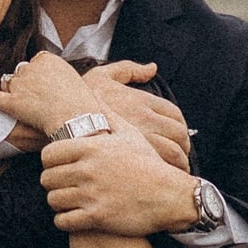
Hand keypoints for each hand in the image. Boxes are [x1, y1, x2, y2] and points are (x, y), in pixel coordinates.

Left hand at [0, 48, 91, 139]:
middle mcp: (31, 68)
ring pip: (9, 85)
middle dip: (28, 85)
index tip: (50, 88)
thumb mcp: (74, 79)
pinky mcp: (13, 103)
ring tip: (33, 107)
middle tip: (44, 102)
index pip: (36, 63)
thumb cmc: (83, 103)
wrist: (81, 120)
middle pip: (21, 73)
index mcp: (47, 58)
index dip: (41, 78)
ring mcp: (21, 85)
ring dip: (15, 93)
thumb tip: (48, 80)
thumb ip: (57, 75)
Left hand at [39, 124, 200, 241]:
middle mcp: (88, 170)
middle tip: (63, 185)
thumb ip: (107, 113)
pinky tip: (74, 216)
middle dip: (53, 183)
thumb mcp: (129, 134)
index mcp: (91, 148)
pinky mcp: (96, 217)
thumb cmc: (148, 164)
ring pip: (53, 200)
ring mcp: (91, 194)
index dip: (50, 161)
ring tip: (68, 200)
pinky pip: (63, 221)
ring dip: (58, 202)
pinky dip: (65, 220)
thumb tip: (94, 91)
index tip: (58, 166)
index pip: (49, 154)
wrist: (170, 196)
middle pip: (47, 178)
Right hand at [75, 63, 190, 170]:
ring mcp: (140, 139)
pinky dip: (166, 175)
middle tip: (181, 158)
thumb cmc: (80, 100)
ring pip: (174, 154)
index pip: (175, 115)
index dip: (181, 128)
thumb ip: (128, 69)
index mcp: (143, 101)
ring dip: (179, 163)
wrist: (64, 122)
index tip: (179, 138)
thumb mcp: (103, 75)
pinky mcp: (133, 159)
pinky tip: (160, 180)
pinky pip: (160, 168)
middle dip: (184, 147)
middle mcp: (146, 119)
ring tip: (175, 172)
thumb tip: (151, 67)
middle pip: (179, 135)